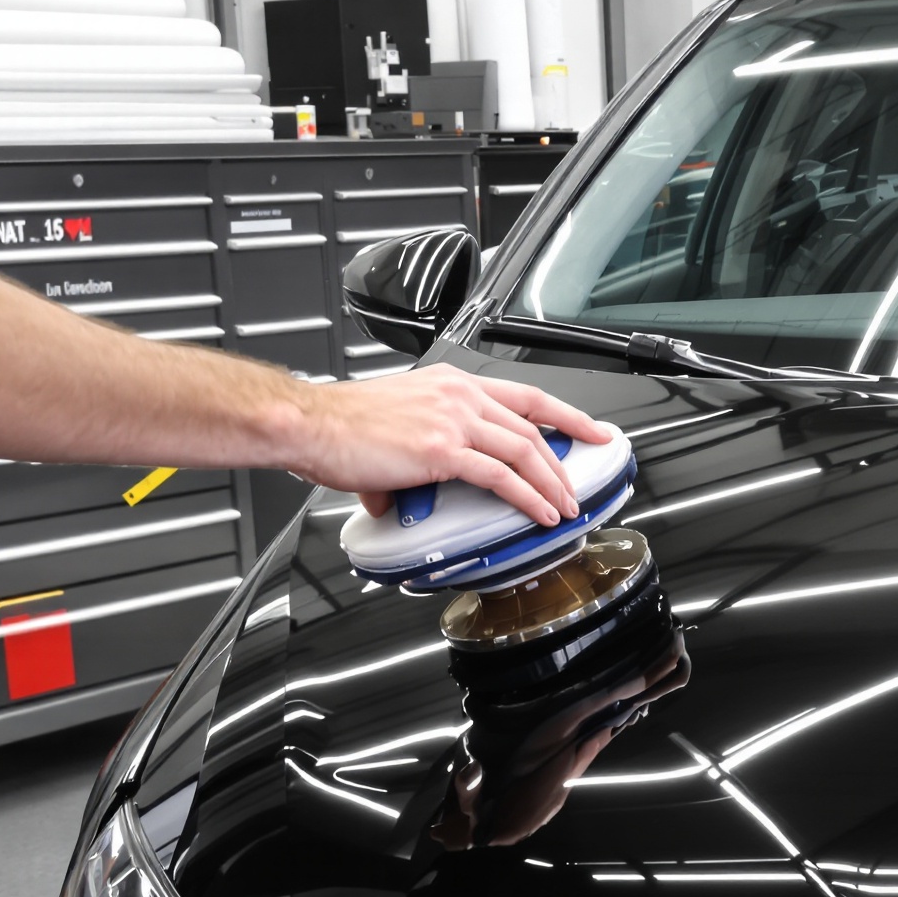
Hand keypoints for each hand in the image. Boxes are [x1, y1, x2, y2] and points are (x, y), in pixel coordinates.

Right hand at [286, 364, 610, 526]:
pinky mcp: (441, 451)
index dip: (565, 414)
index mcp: (451, 383)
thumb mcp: (392, 423)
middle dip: (565, 458)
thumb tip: (402, 495)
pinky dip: (526, 497)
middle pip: (533, 426)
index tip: (590, 428)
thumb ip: (411, 456)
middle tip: (580, 484)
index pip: (525, 396)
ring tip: (563, 507)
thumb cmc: (338, 424)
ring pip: (524, 451)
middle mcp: (458, 396)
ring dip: (551, 483)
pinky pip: (499, 477)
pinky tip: (538, 513)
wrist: (308, 423)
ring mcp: (453, 421)